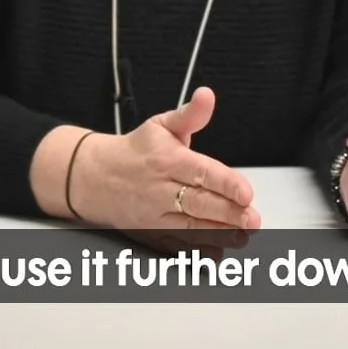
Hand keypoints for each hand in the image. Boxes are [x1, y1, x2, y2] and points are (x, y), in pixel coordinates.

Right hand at [70, 87, 260, 253]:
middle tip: (252, 219)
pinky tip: (216, 252)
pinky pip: (175, 245)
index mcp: (166, 159)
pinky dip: (196, 251)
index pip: (200, 172)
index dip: (225, 183)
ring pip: (189, 227)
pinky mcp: (151, 232)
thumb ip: (190, 114)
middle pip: (198, 203)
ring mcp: (154, 214)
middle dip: (228, 213)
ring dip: (219, 234)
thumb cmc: (135, 151)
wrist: (95, 176)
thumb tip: (207, 96)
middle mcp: (160, 188)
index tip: (246, 192)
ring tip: (242, 236)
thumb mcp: (161, 125)